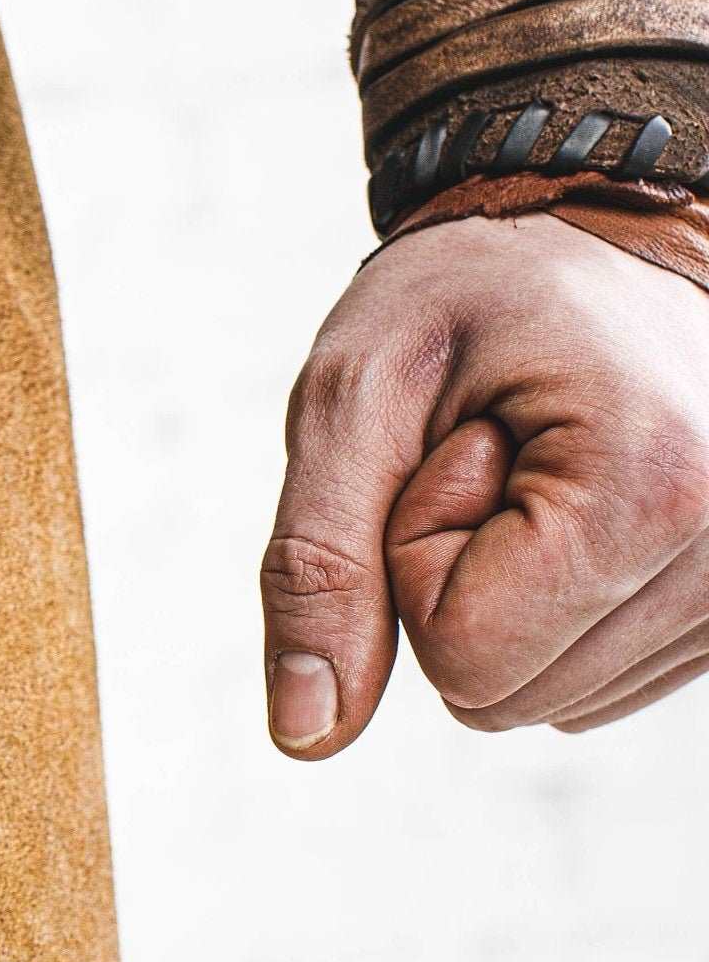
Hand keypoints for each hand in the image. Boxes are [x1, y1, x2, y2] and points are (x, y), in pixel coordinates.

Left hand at [262, 213, 708, 750]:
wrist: (597, 228)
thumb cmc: (471, 292)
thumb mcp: (354, 392)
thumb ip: (317, 565)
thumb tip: (307, 732)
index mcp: (654, 489)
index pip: (463, 660)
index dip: (414, 556)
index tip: (459, 443)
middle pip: (504, 699)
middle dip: (457, 581)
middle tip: (495, 450)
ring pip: (548, 704)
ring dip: (508, 597)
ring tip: (541, 466)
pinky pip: (592, 688)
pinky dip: (556, 612)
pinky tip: (578, 506)